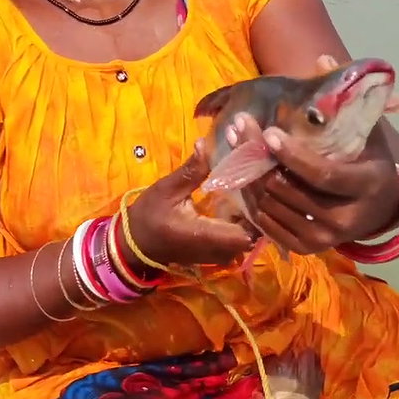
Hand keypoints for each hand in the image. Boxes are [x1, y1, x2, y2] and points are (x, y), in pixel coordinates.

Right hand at [123, 145, 257, 268]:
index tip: (256, 175)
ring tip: (254, 178)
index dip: (256, 203)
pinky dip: (247, 214)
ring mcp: (224, 255)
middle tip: (259, 171)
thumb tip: (205, 143)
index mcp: (205, 236)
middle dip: (260, 200)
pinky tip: (244, 192)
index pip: (248, 227)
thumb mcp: (167, 190)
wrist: (137, 244)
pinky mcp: (223, 252)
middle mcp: (220, 251)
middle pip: (256, 228)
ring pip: (253, 232)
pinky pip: (244, 234)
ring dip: (255, 207)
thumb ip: (191, 171)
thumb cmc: (149, 217)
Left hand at [225, 55, 398, 254]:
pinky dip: (250, 199)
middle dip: (259, 159)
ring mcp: (324, 239)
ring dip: (248, 176)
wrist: (378, 207)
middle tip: (238, 128)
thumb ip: (346, 99)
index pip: (322, 175)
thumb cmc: (369, 159)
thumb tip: (324, 57)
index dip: (292, 156)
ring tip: (233, 142)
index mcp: (366, 187)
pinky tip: (241, 171)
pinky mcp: (306, 249)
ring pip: (273, 208)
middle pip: (290, 191)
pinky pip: (268, 224)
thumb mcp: (367, 129)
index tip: (268, 133)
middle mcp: (345, 220)